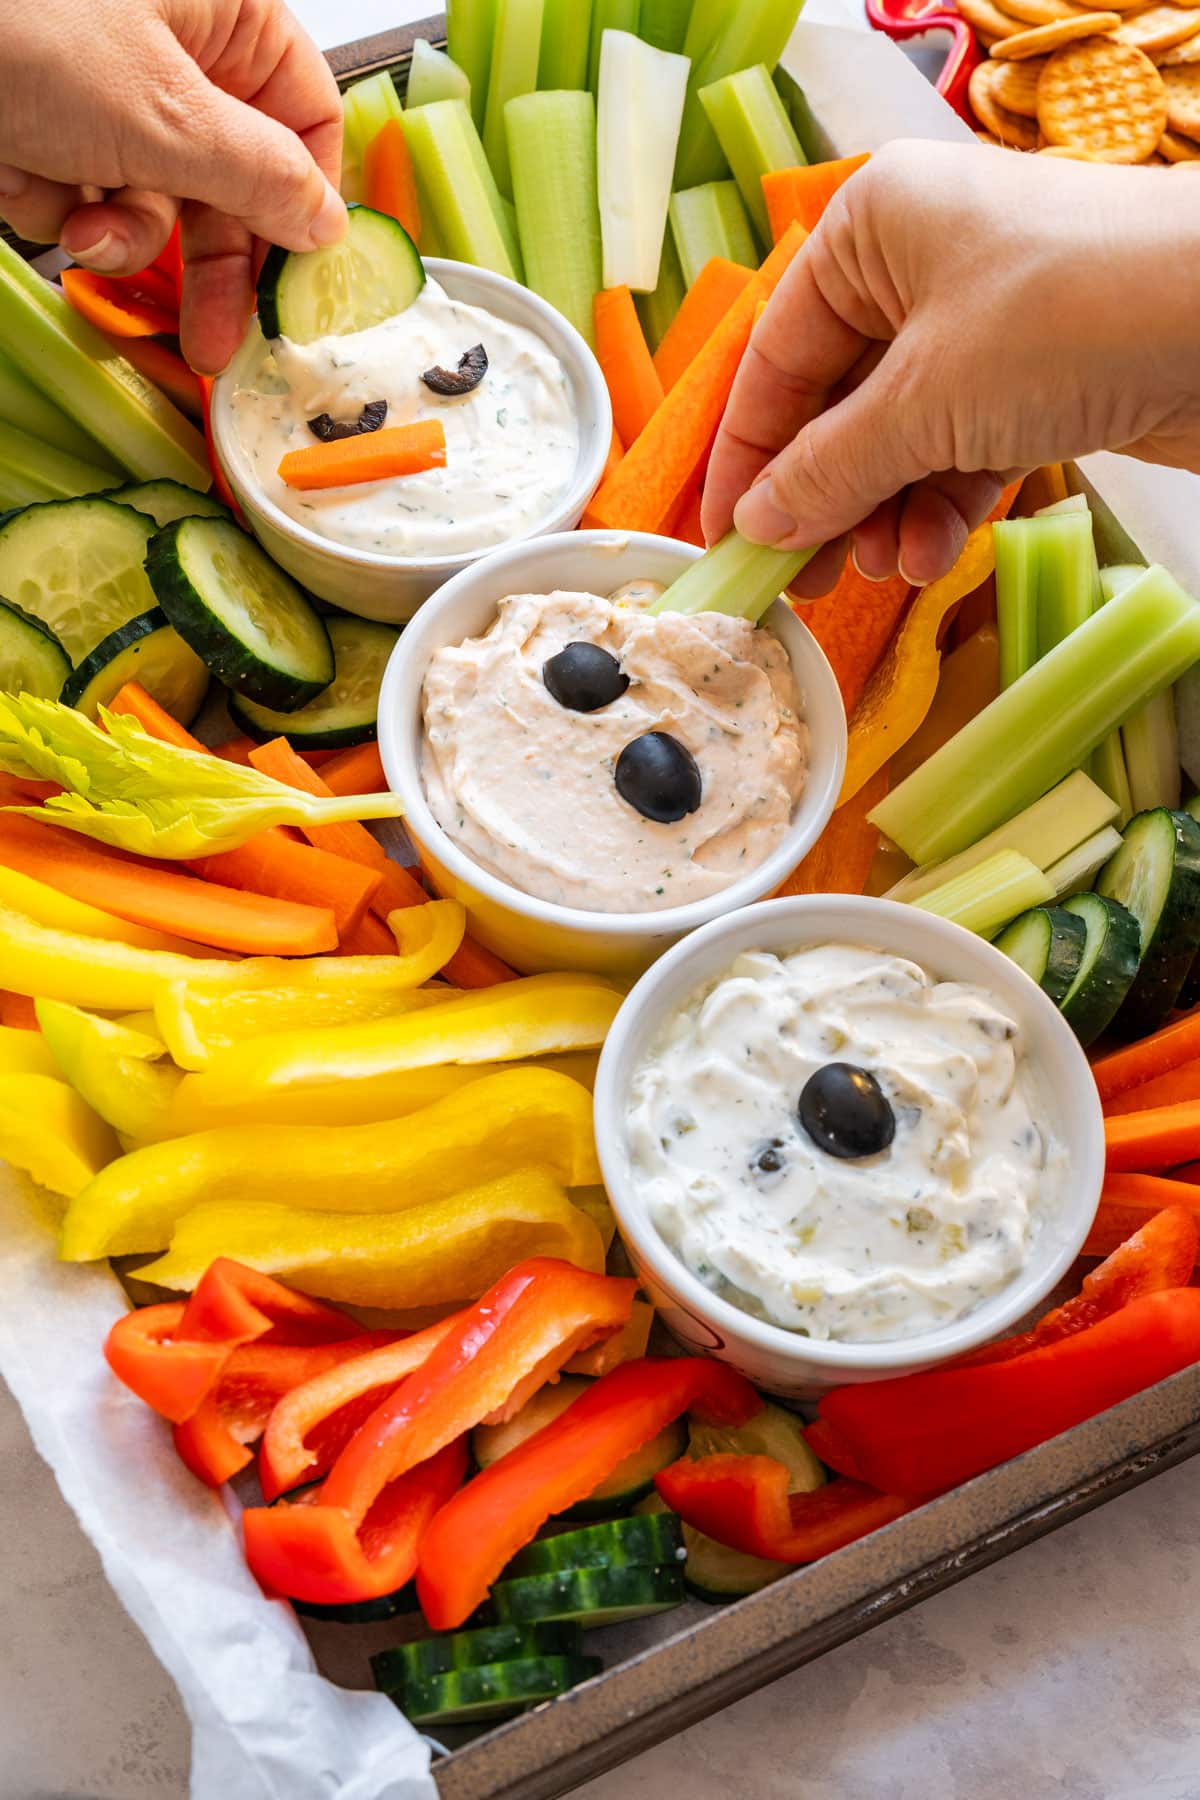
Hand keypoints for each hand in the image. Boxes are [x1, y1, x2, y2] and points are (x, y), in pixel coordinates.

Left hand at [0, 0, 345, 371]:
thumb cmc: (18, 19)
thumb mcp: (163, 114)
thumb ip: (259, 176)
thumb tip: (326, 222)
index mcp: (225, 14)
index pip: (305, 118)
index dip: (305, 203)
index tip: (297, 277)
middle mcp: (173, 47)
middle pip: (231, 180)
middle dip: (210, 261)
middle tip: (215, 341)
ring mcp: (106, 87)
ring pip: (155, 199)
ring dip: (121, 232)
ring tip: (83, 226)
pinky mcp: (47, 122)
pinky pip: (85, 195)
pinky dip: (58, 208)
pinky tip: (29, 185)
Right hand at [703, 141, 1199, 594]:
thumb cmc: (1070, 317)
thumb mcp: (924, 400)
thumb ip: (829, 469)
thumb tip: (759, 525)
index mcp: (872, 229)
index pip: (776, 356)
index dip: (745, 454)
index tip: (721, 535)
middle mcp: (920, 265)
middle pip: (836, 403)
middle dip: (821, 495)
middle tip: (795, 577)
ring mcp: (984, 324)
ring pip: (898, 437)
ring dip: (883, 511)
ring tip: (880, 568)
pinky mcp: (1038, 379)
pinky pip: (959, 450)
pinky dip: (940, 505)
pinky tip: (928, 553)